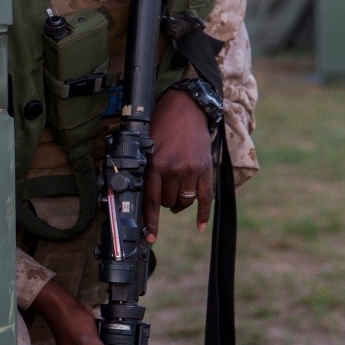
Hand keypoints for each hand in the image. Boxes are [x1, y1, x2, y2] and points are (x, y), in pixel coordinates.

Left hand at [143, 87, 213, 242]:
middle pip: (168, 202)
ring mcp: (192, 171)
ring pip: (184, 202)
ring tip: (175, 199)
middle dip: (163, 201)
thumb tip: (137, 196)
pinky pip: (205, 198)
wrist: (186, 108)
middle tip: (162, 191)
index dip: (151, 222)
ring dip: (178, 204)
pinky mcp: (206, 170)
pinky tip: (200, 226)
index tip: (150, 237)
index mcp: (156, 164)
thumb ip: (145, 170)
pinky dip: (203, 214)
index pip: (152, 201)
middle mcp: (175, 169)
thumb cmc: (161, 125)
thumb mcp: (146, 147)